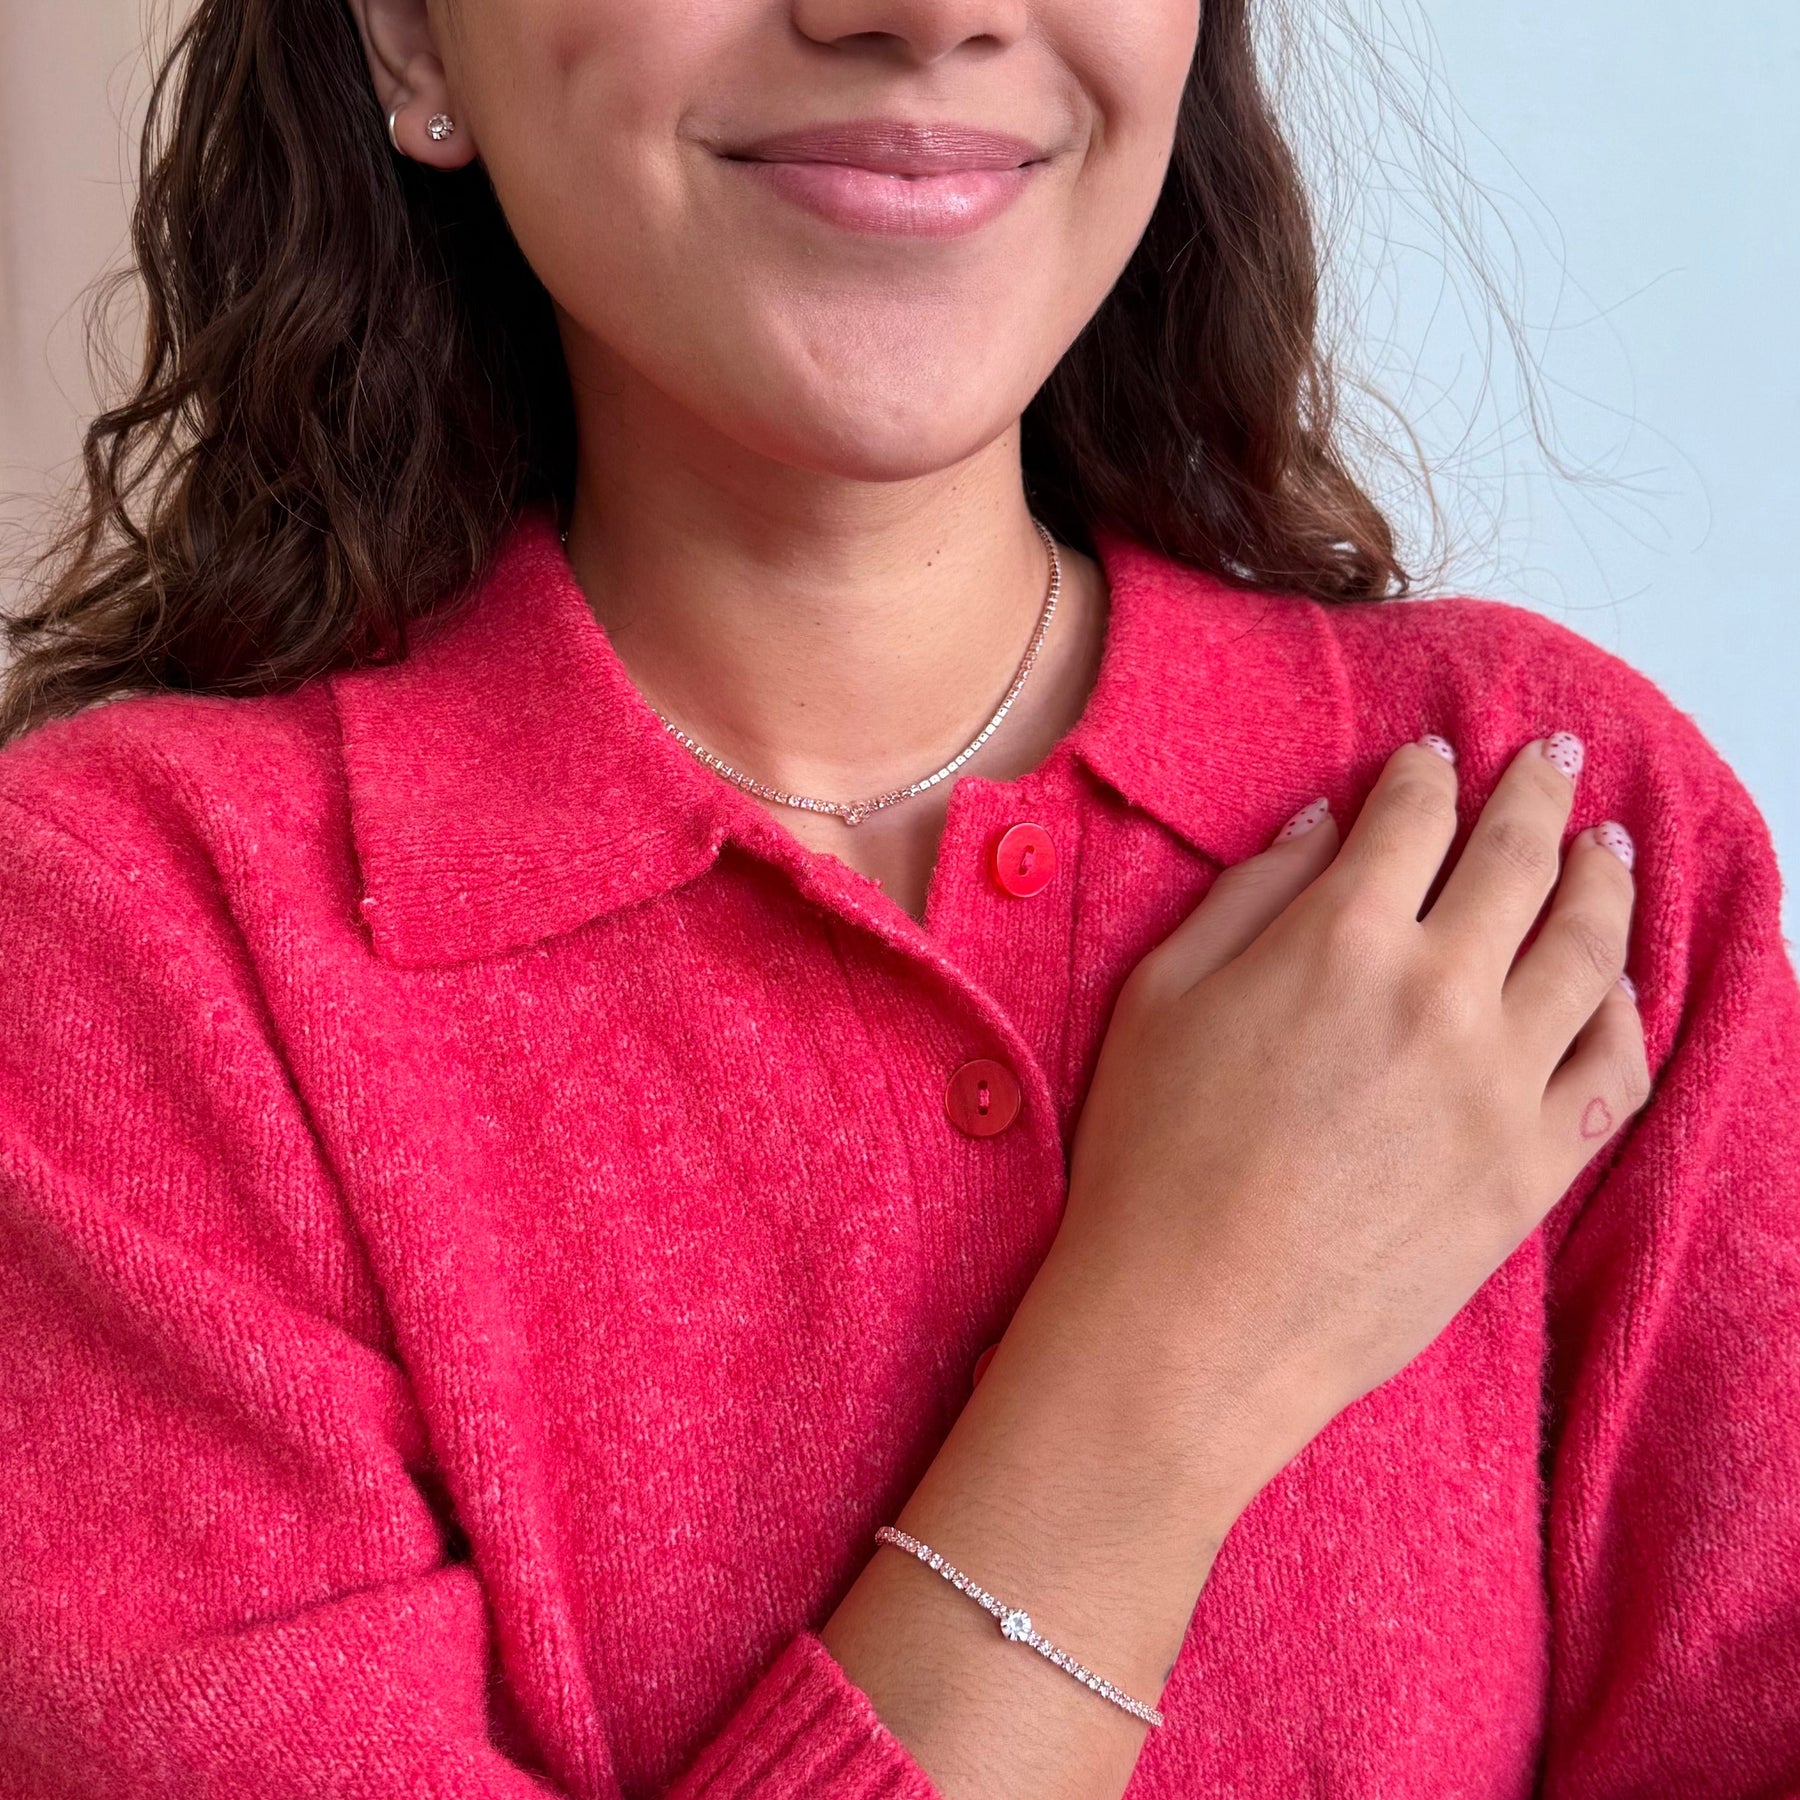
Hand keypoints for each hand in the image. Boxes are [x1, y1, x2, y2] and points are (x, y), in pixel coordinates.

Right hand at [1056, 733, 1648, 1470]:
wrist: (1192, 1326)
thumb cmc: (1151, 1159)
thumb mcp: (1159, 997)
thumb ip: (1247, 893)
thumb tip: (1323, 824)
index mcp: (1338, 936)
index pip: (1413, 816)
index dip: (1428, 774)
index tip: (1434, 761)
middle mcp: (1438, 992)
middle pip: (1519, 858)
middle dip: (1541, 791)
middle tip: (1559, 758)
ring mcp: (1499, 1083)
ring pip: (1590, 949)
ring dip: (1605, 883)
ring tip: (1609, 852)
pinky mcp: (1530, 1169)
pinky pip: (1614, 1069)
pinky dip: (1626, 1011)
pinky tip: (1617, 984)